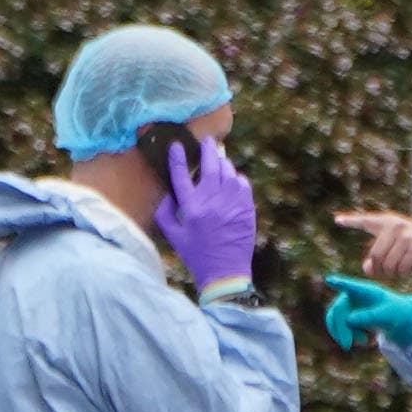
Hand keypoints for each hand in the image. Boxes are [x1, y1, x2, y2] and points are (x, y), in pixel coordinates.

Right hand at [154, 137, 258, 284]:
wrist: (225, 271)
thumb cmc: (196, 254)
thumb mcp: (173, 235)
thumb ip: (164, 212)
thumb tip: (168, 191)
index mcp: (191, 207)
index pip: (181, 175)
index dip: (178, 157)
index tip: (177, 145)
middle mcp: (212, 201)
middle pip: (210, 166)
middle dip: (207, 149)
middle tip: (207, 140)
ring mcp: (232, 203)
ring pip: (228, 172)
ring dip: (223, 163)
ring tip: (218, 160)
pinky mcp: (246, 208)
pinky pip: (243, 183)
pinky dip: (237, 178)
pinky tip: (232, 180)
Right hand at [321, 274, 411, 351]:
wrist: (394, 318)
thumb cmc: (392, 312)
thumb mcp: (386, 316)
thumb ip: (369, 316)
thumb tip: (349, 320)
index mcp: (365, 290)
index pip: (350, 286)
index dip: (339, 283)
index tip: (329, 279)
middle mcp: (351, 295)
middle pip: (338, 310)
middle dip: (341, 329)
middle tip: (347, 346)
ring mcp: (346, 304)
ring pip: (334, 320)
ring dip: (345, 334)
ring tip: (365, 341)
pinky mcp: (344, 315)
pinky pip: (338, 328)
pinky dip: (349, 337)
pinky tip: (364, 339)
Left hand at [335, 209, 411, 278]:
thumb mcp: (397, 246)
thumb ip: (379, 254)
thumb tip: (367, 269)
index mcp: (389, 222)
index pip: (366, 220)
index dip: (351, 221)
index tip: (338, 220)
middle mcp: (396, 227)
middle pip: (375, 256)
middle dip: (378, 269)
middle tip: (384, 273)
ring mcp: (406, 237)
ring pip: (387, 265)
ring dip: (391, 273)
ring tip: (399, 269)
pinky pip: (400, 269)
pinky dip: (402, 274)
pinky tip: (408, 269)